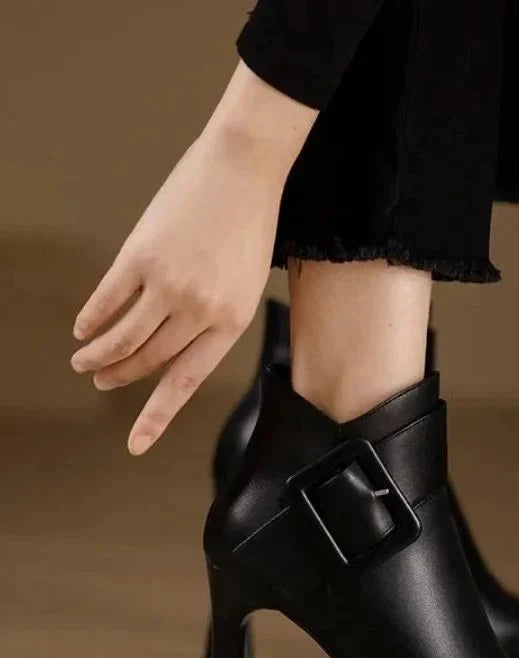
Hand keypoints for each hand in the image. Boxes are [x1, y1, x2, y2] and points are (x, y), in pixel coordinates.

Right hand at [71, 63, 315, 454]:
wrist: (245, 167)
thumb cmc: (250, 225)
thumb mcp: (246, 283)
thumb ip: (213, 317)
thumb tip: (173, 341)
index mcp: (231, 322)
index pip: (185, 381)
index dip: (157, 415)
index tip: (135, 444)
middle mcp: (199, 311)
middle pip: (148, 360)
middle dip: (121, 376)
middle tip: (100, 382)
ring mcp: (168, 284)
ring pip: (123, 337)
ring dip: (98, 355)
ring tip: (82, 363)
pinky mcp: (141, 256)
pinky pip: (108, 299)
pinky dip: (92, 318)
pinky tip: (82, 328)